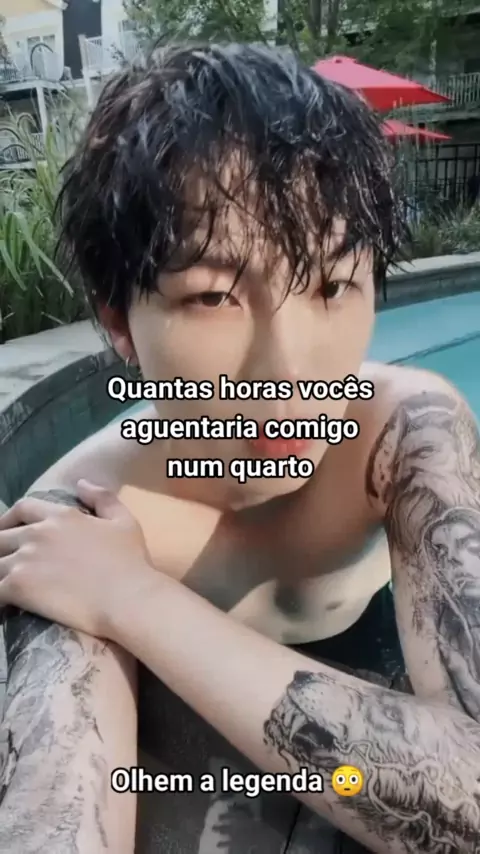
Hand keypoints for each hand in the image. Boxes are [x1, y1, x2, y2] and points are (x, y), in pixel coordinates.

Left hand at [0, 480, 156, 637]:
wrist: (126, 597)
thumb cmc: (130, 562)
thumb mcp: (124, 521)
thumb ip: (103, 498)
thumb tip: (82, 484)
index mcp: (61, 516)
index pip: (23, 508)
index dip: (10, 518)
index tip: (7, 529)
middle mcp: (37, 533)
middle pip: (0, 536)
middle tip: (3, 561)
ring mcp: (25, 559)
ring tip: (4, 583)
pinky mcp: (18, 586)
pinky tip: (3, 604)